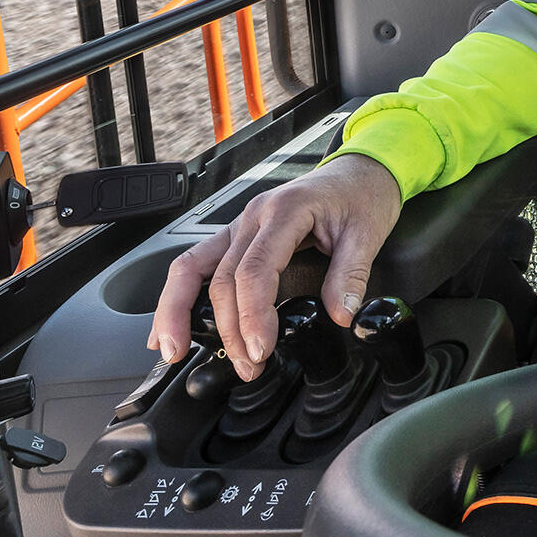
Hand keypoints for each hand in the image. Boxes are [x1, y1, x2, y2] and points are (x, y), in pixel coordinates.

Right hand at [147, 154, 403, 380]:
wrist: (360, 171)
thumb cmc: (361, 195)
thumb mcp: (368, 234)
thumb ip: (351, 275)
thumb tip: (340, 314)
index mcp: (283, 212)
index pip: (254, 271)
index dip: (251, 315)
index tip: (259, 349)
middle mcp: (253, 217)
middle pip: (221, 279)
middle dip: (227, 329)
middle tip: (246, 365)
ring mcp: (239, 226)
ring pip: (191, 268)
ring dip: (179, 313)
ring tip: (177, 351)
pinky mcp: (237, 237)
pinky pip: (197, 265)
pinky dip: (179, 297)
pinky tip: (169, 326)